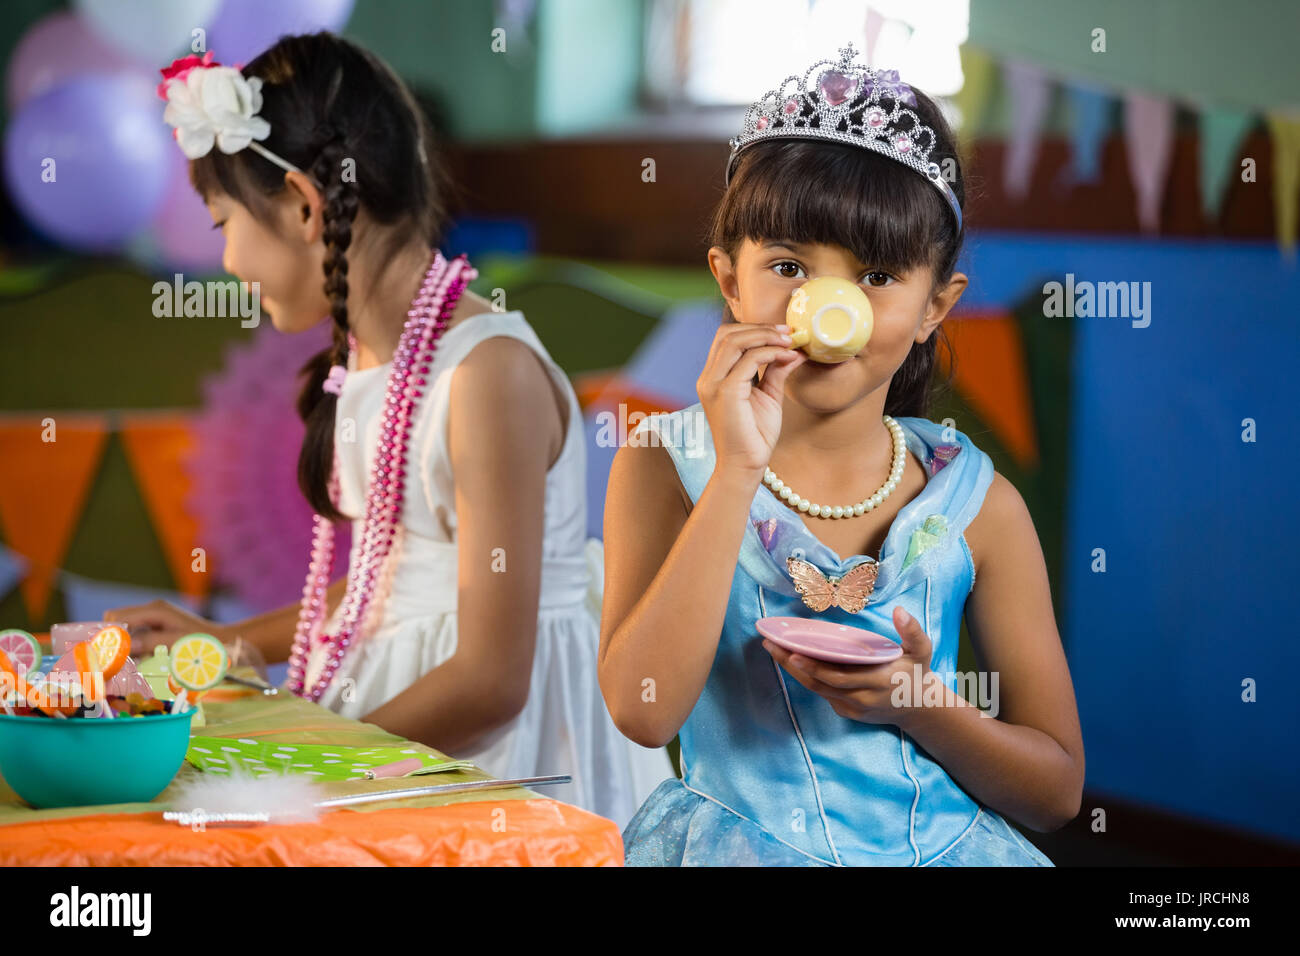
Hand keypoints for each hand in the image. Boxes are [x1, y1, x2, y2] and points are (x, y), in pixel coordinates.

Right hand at [102, 600, 228, 655]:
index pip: (117, 616)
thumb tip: (125, 646)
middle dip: (114, 639)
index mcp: (155, 610)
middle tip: (115, 660)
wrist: (227, 642)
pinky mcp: (160, 628)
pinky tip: (140, 661)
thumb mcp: (176, 643)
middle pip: (119, 621)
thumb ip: (151, 642)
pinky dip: (136, 648)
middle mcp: (153, 610)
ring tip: (126, 663)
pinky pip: (139, 636)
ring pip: (127, 630)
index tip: (106, 653)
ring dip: (125, 645)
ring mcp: (157, 618)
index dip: (108, 633)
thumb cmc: (205, 643)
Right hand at [696, 322, 806, 479]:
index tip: (784, 333)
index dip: (754, 329)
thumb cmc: (755, 435)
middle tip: (789, 333)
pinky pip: (748, 360)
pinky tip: (787, 357)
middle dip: (760, 328)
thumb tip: (794, 349)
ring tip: (789, 342)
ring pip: (734, 341)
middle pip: (727, 334)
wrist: (746, 465)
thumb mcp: (768, 395)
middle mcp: (708, 378)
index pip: (726, 338)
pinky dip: (770, 353)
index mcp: (713, 377)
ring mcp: (713, 385)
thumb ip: (775, 371)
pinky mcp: (725, 393)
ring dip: (765, 336)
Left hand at [762, 606, 937, 728]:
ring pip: (817, 690)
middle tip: (771, 645)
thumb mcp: (922, 651)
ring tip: (774, 650)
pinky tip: (791, 661)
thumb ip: (913, 631)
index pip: (839, 675)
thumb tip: (899, 611)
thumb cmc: (917, 673)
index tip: (793, 652)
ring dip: (793, 672)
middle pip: (820, 683)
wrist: (920, 708)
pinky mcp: (848, 712)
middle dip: (793, 665)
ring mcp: (853, 707)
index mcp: (877, 680)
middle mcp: (862, 697)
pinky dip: (806, 678)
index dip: (815, 666)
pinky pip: (823, 694)